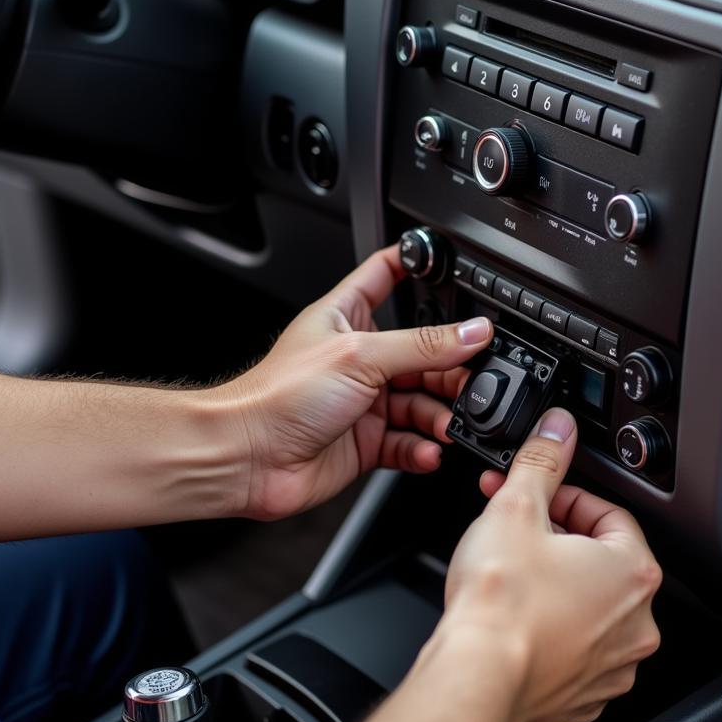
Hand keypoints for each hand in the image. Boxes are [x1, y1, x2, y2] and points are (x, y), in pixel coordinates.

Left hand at [222, 245, 493, 520]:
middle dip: (450, 367)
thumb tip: (472, 332)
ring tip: (448, 424)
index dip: (417, 265)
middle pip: (422, 351)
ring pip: (421, 401)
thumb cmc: (278, 395)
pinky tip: (428, 450)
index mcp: (347, 317)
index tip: (453, 265)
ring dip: (440, 414)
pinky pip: (409, 443)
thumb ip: (422, 344)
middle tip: (472, 380)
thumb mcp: (359, 355)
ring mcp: (363, 401)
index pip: (387, 276)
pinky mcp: (365, 443)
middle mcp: (358, 357)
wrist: (248, 457)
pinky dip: (423, 448)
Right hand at [441, 408, 661, 721]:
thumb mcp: (515, 508)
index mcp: (631, 571)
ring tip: (510, 572)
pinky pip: (574, 647)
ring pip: (587, 605)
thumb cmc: (500, 603)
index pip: (609, 514)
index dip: (563, 498)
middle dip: (553, 537)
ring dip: (553, 583)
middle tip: (513, 529)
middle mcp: (636, 622)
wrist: (478, 677)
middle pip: (598, 559)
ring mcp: (613, 664)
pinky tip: (514, 616)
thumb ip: (542, 461)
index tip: (534, 499)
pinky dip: (549, 628)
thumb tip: (557, 429)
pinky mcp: (585, 694)